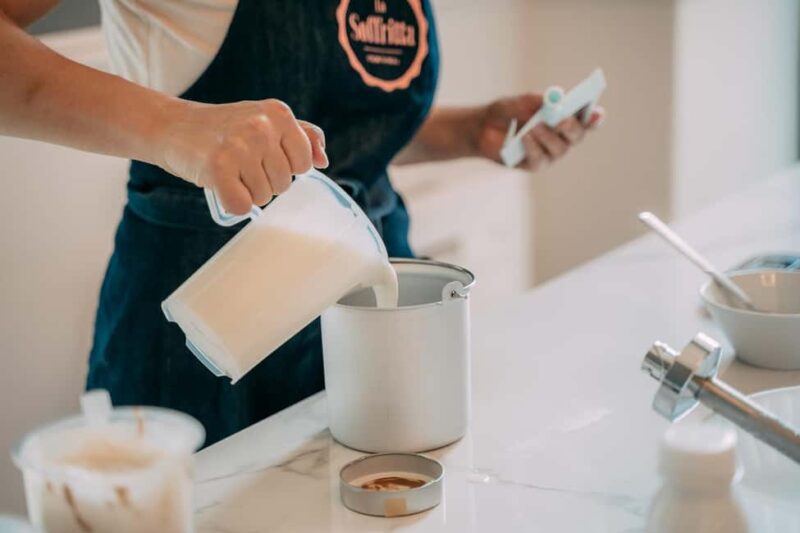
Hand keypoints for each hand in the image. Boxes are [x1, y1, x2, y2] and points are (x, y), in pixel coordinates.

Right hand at [156, 99, 327, 214]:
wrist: (172, 126)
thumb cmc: (225, 129)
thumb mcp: (266, 121)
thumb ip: (303, 137)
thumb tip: (323, 162)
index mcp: (279, 113)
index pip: (304, 164)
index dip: (283, 167)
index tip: (261, 155)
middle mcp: (262, 126)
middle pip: (284, 184)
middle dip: (264, 180)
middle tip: (240, 162)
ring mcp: (240, 146)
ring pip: (264, 197)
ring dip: (246, 191)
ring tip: (228, 169)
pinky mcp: (218, 167)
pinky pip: (243, 207)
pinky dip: (232, 203)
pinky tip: (219, 184)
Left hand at [474, 94, 603, 170]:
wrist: (482, 128)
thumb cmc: (506, 112)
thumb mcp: (516, 101)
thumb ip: (533, 100)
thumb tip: (551, 99)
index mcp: (565, 116)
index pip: (588, 118)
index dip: (595, 117)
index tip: (596, 112)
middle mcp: (562, 136)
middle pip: (578, 135)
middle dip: (572, 127)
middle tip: (561, 120)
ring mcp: (550, 153)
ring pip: (560, 149)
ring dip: (548, 136)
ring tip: (533, 127)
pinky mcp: (535, 165)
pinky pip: (540, 160)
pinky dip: (533, 148)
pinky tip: (524, 138)